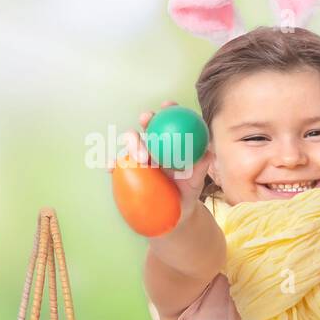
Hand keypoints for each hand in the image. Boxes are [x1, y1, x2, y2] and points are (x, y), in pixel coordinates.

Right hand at [118, 100, 212, 222]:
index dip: (168, 110)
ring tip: (139, 156)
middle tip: (148, 121)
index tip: (168, 106)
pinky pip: (117, 166)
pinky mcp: (127, 172)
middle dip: (147, 119)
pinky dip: (113, 164)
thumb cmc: (186, 193)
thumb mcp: (196, 181)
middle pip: (147, 127)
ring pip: (130, 143)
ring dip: (131, 142)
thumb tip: (207, 152)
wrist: (173, 214)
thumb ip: (200, 166)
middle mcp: (153, 146)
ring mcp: (138, 158)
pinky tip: (111, 166)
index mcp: (170, 143)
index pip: (169, 121)